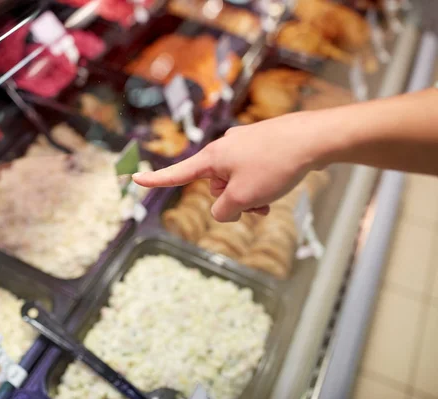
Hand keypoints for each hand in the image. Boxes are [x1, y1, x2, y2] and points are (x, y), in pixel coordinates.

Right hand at [133, 112, 320, 221]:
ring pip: (237, 180)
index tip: (134, 179)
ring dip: (250, 195)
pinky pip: (253, 171)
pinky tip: (278, 185)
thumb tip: (224, 210)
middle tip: (255, 205)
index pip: (178, 174)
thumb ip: (223, 211)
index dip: (156, 180)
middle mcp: (224, 147)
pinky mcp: (262, 144)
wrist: (313, 139)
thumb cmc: (275, 166)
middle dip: (232, 200)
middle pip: (215, 185)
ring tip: (270, 198)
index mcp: (213, 157)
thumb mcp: (243, 198)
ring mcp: (244, 144)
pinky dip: (261, 184)